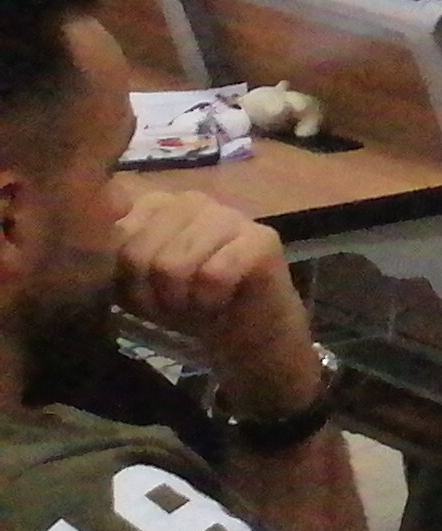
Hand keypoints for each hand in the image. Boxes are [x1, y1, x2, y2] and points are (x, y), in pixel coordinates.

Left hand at [111, 188, 323, 413]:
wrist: (245, 331)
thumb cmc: (186, 303)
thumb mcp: (133, 285)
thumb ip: (111, 261)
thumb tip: (89, 248)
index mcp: (156, 205)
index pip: (115, 235)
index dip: (121, 278)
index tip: (141, 292)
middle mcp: (191, 200)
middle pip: (140, 253)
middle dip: (150, 294)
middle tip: (172, 303)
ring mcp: (229, 215)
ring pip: (174, 265)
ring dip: (180, 300)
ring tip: (195, 303)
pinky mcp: (261, 239)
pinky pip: (214, 275)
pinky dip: (210, 301)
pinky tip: (220, 302)